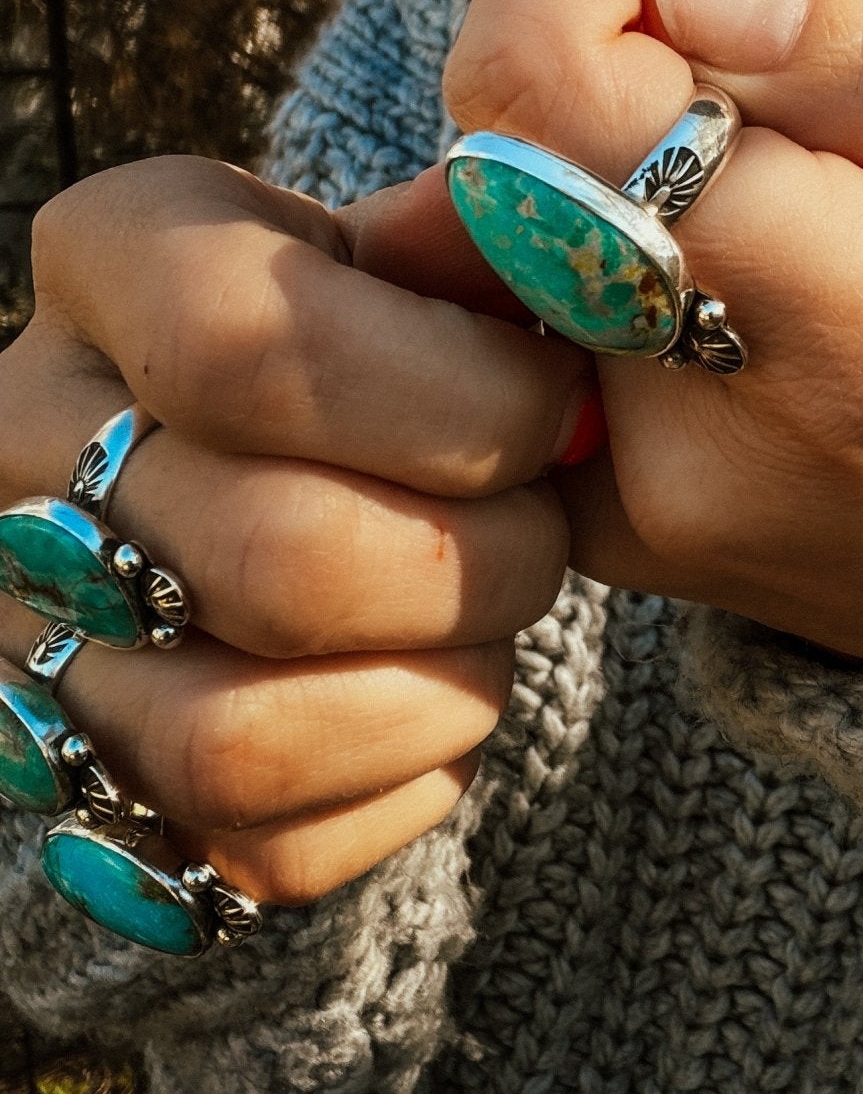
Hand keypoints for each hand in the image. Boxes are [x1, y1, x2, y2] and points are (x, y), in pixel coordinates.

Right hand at [0, 158, 585, 903]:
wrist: (317, 442)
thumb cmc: (405, 332)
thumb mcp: (440, 247)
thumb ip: (500, 243)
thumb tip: (576, 270)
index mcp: (111, 258)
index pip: (234, 343)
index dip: (453, 397)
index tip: (557, 402)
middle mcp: (25, 444)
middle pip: (270, 557)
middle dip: (484, 557)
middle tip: (539, 518)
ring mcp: (36, 629)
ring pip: (238, 741)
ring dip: (441, 686)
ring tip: (491, 613)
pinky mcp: (98, 784)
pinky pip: (259, 850)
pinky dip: (402, 781)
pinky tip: (435, 691)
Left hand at [440, 0, 862, 669]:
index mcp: (860, 343)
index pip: (582, 94)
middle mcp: (699, 444)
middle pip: (509, 136)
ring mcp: (625, 502)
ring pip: (497, 207)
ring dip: (593, 92)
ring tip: (768, 123)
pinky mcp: (591, 516)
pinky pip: (515, 299)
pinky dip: (580, 192)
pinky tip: (706, 204)